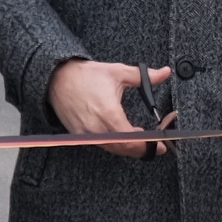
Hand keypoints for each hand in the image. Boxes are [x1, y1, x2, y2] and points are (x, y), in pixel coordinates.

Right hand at [49, 59, 171, 158]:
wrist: (57, 78)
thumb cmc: (85, 76)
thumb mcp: (118, 72)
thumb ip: (144, 77)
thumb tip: (164, 73)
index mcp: (109, 114)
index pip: (132, 140)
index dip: (149, 145)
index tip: (161, 145)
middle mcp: (97, 128)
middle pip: (124, 149)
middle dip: (142, 149)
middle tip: (156, 144)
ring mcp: (87, 134)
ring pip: (113, 149)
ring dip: (129, 147)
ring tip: (141, 137)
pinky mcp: (80, 136)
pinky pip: (102, 145)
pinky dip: (115, 144)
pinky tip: (123, 135)